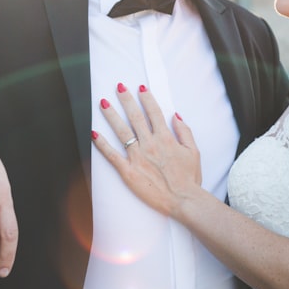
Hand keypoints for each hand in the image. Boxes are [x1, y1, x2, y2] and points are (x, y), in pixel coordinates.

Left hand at [91, 83, 201, 217]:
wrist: (183, 200)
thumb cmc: (189, 178)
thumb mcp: (193, 152)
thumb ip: (185, 131)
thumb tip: (175, 115)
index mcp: (165, 138)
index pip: (154, 112)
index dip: (147, 98)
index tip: (140, 87)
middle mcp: (150, 144)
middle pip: (135, 117)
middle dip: (126, 100)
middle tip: (118, 87)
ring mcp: (138, 157)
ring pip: (122, 131)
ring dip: (111, 115)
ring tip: (103, 103)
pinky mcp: (128, 171)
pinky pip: (112, 156)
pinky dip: (102, 144)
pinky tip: (94, 134)